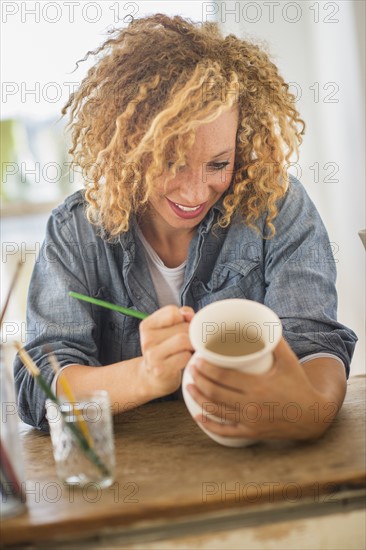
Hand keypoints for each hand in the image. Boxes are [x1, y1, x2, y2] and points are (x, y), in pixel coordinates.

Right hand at [139, 305, 194, 398]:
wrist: (154, 377)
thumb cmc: (167, 348)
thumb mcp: (171, 328)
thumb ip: (183, 315)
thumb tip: (189, 315)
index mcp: (147, 325)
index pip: (173, 312)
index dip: (184, 318)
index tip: (183, 327)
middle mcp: (147, 339)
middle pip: (182, 327)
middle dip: (192, 334)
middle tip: (190, 342)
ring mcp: (152, 355)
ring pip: (184, 340)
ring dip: (192, 345)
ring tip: (189, 349)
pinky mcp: (161, 369)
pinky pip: (185, 356)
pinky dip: (190, 357)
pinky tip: (185, 360)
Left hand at [187, 337, 335, 439]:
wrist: (313, 415)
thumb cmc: (299, 384)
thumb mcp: (289, 361)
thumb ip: (275, 341)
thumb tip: (263, 321)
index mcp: (258, 386)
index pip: (223, 377)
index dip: (206, 369)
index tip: (197, 360)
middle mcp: (251, 405)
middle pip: (215, 393)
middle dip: (199, 380)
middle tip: (191, 369)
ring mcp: (250, 421)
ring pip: (216, 410)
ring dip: (199, 398)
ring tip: (189, 386)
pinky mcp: (251, 432)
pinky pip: (225, 431)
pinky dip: (209, 424)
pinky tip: (198, 416)